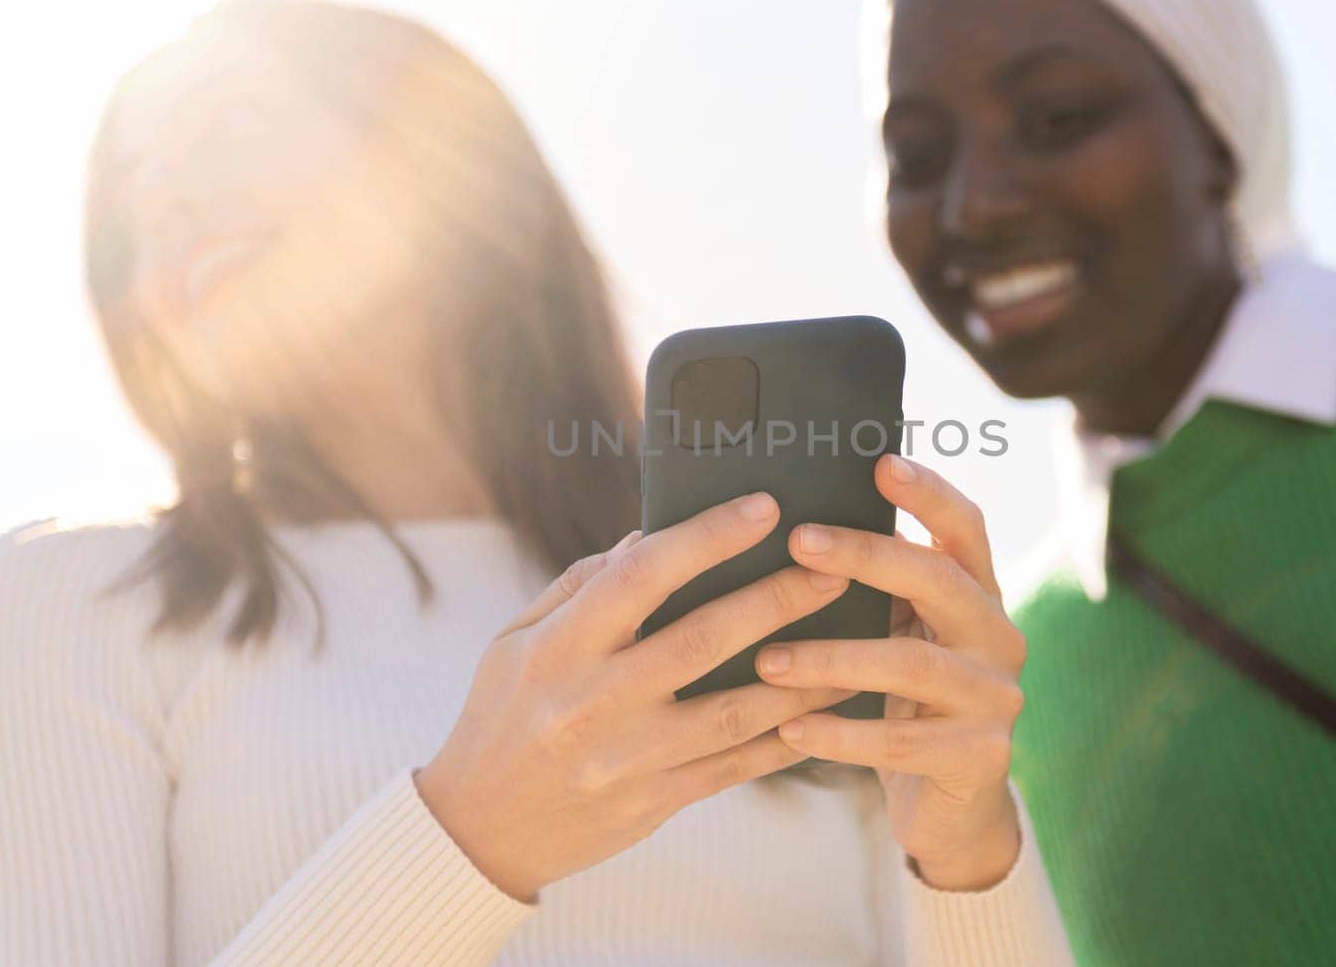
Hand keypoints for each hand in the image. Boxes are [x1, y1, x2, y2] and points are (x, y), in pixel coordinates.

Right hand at [415, 492, 855, 902]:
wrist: (479, 829)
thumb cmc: (501, 715)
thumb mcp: (516, 640)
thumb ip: (582, 585)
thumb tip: (646, 535)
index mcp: (560, 648)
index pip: (641, 576)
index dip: (708, 537)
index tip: (765, 508)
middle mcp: (595, 701)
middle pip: (704, 640)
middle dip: (778, 598)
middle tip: (835, 566)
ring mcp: (630, 758)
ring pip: (737, 710)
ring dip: (805, 673)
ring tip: (857, 638)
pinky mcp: (657, 801)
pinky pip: (737, 765)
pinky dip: (788, 736)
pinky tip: (829, 708)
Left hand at [753, 454, 1027, 890]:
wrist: (952, 807)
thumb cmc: (906, 702)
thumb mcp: (900, 636)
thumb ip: (876, 588)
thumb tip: (794, 525)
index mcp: (979, 596)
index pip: (967, 528)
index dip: (930, 493)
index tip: (880, 464)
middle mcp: (999, 638)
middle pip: (939, 580)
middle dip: (866, 556)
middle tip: (798, 542)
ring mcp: (995, 699)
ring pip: (913, 663)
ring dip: (832, 658)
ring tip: (765, 660)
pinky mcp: (980, 758)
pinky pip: (902, 742)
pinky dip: (841, 735)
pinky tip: (789, 729)